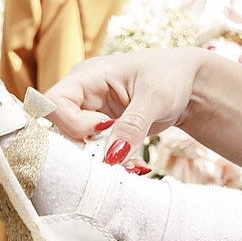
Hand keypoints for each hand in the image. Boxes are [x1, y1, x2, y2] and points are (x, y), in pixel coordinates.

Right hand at [39, 45, 214, 165]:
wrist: (186, 84)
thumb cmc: (170, 75)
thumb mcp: (156, 97)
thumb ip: (133, 125)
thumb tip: (113, 155)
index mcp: (87, 76)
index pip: (55, 103)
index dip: (73, 123)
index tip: (105, 127)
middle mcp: (82, 95)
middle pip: (61, 130)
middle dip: (87, 150)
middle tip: (119, 159)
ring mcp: (90, 114)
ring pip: (77, 146)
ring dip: (102, 162)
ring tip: (132, 165)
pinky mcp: (101, 131)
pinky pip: (96, 153)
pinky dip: (113, 163)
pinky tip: (134, 165)